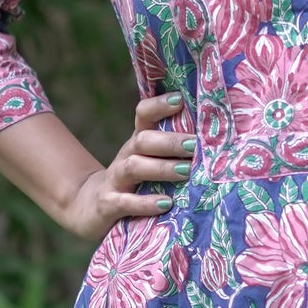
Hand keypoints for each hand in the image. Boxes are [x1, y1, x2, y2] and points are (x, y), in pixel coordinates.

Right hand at [58, 93, 193, 242]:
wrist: (91, 207)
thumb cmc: (135, 183)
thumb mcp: (150, 162)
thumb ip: (173, 152)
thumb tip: (216, 142)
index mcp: (138, 143)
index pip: (143, 115)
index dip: (159, 106)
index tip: (180, 100)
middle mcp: (126, 156)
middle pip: (143, 141)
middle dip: (170, 141)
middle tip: (195, 145)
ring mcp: (115, 180)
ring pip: (134, 167)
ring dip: (162, 168)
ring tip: (186, 171)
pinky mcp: (108, 205)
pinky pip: (125, 202)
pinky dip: (145, 203)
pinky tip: (165, 204)